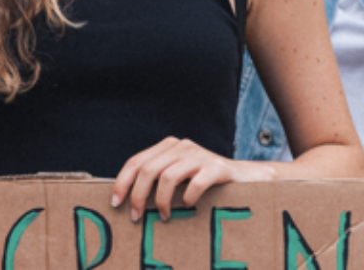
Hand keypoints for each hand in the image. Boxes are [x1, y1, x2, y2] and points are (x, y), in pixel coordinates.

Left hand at [111, 137, 252, 220]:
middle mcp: (182, 146)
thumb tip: (130, 200)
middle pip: (148, 169)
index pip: (136, 161)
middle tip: (136, 217)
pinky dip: (188, 198)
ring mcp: (200, 155)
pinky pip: (195, 183)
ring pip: (168, 177)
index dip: (122, 182)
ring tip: (163, 216)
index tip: (116, 202)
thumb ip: (159, 178)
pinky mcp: (217, 167)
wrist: (247, 178)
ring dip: (161, 201)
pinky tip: (189, 206)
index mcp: (169, 146)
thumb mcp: (180, 175)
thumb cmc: (207, 182)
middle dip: (137, 196)